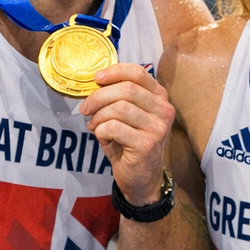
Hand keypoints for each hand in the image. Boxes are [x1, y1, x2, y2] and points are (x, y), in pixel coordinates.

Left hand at [80, 63, 173, 205]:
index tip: (96, 78)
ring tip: (94, 125)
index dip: (114, 72)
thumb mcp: (128, 116)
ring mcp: (157, 128)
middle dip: (99, 97)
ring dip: (99, 116)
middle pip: (126, 90)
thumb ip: (119, 97)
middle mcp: (163, 110)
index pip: (138, 73)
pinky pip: (114, 128)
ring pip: (119, 108)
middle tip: (86, 108)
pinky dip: (101, 131)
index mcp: (159, 98)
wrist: (142, 177)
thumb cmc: (131, 143)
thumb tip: (96, 83)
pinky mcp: (147, 144)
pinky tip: (102, 137)